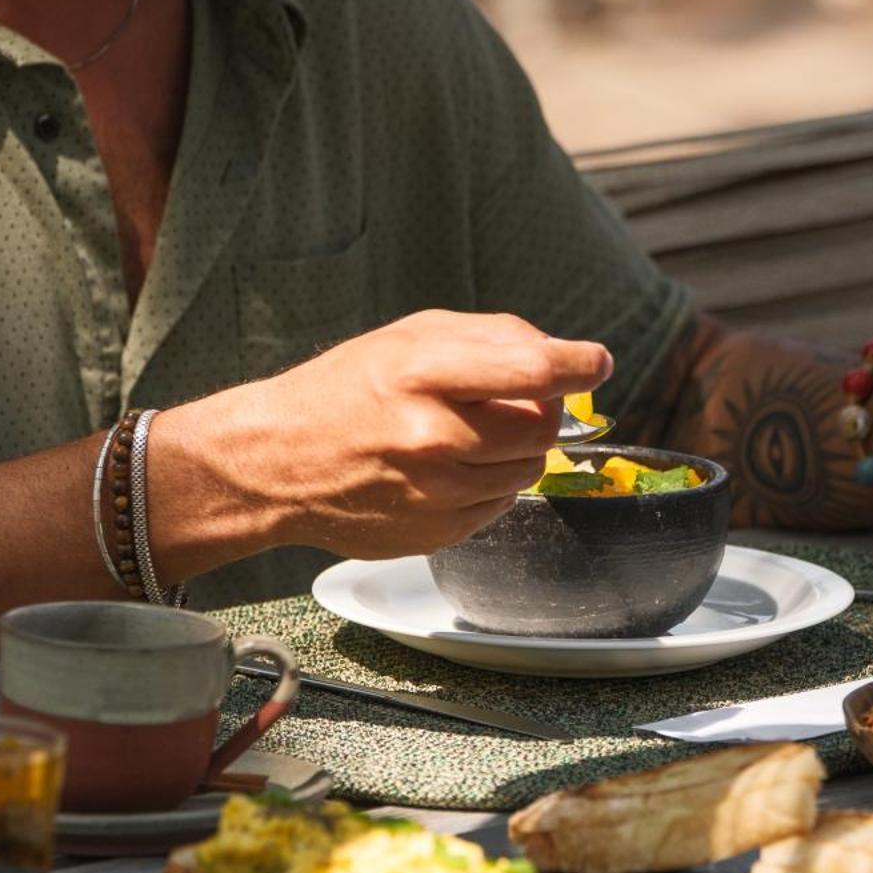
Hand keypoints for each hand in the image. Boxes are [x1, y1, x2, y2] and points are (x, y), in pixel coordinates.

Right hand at [248, 308, 612, 555]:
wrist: (277, 463)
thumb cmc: (346, 391)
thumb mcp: (408, 337)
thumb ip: (490, 338)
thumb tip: (565, 355)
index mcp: (422, 375)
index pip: (532, 371)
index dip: (577, 364)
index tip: (595, 362)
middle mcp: (432, 437)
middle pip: (541, 427)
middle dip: (540, 410)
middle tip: (509, 401)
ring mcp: (435, 494)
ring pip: (529, 471)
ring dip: (516, 451)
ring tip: (468, 435)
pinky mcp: (436, 535)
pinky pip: (500, 506)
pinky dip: (490, 485)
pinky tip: (447, 470)